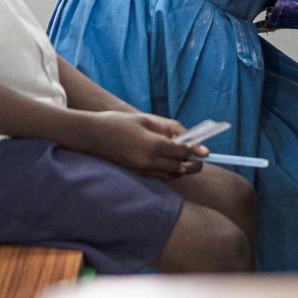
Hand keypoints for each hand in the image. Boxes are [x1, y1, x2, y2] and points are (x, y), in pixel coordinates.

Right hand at [73, 111, 204, 177]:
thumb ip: (168, 128)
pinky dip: (169, 174)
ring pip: (170, 175)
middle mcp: (148, 161)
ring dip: (181, 170)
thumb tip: (186, 136)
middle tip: (201, 160)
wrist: (92, 135)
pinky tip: (172, 166)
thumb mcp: (146, 120)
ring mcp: (141, 170)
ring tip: (189, 163)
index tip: (205, 150)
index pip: (182, 152)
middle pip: (179, 167)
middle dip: (192, 164)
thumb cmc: (119, 123)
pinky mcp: (136, 174)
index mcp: (153, 144)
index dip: (195, 151)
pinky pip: (158, 178)